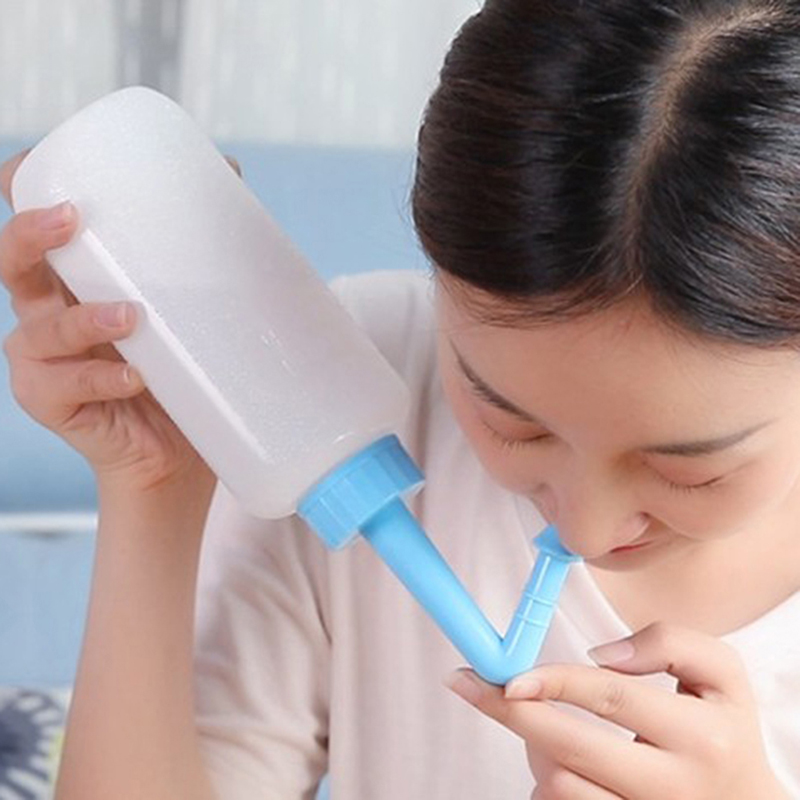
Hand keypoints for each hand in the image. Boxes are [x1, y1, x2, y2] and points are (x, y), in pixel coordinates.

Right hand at [0, 150, 241, 493]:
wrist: (180, 450)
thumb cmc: (181, 369)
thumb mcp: (185, 302)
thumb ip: (193, 247)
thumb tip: (230, 171)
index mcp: (73, 281)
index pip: (32, 230)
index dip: (17, 192)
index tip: (34, 162)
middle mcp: (48, 314)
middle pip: (12, 264)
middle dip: (30, 236)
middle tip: (70, 219)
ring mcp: (44, 361)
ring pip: (41, 329)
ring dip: (84, 318)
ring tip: (131, 316)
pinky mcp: (51, 403)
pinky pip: (65, 386)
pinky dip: (101, 378)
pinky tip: (134, 376)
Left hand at [446, 622, 787, 799]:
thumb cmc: (724, 732)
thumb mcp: (722, 676)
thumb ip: (669, 643)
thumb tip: (600, 655)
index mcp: (701, 736)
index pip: (610, 698)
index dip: (553, 681)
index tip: (509, 674)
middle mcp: (674, 788)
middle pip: (570, 748)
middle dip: (512, 713)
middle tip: (472, 685)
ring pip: (560, 785)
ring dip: (534, 749)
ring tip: (541, 725)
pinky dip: (547, 783)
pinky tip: (557, 762)